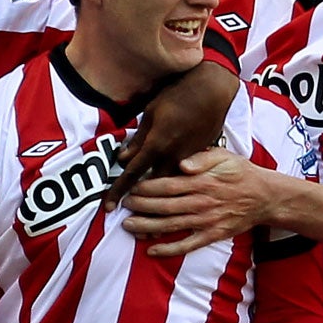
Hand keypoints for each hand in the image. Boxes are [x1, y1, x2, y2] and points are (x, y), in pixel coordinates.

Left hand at [104, 61, 238, 210]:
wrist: (215, 91)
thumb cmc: (181, 95)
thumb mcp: (153, 111)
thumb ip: (139, 138)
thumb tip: (123, 158)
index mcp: (158, 144)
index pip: (133, 173)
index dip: (118, 190)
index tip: (108, 207)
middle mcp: (174, 158)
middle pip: (151, 190)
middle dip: (137, 206)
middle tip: (123, 220)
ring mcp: (192, 164)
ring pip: (172, 194)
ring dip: (156, 213)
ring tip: (143, 231)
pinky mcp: (205, 165)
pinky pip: (189, 189)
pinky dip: (179, 203)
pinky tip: (173, 219)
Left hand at [120, 147, 280, 255]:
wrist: (264, 197)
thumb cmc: (240, 173)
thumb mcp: (223, 156)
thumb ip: (201, 158)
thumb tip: (182, 163)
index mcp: (202, 182)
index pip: (168, 185)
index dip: (147, 188)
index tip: (131, 188)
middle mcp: (202, 202)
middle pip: (165, 206)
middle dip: (142, 206)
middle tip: (124, 205)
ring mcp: (207, 221)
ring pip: (172, 225)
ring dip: (148, 227)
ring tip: (128, 226)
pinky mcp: (212, 235)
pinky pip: (187, 245)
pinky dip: (169, 249)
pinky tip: (152, 250)